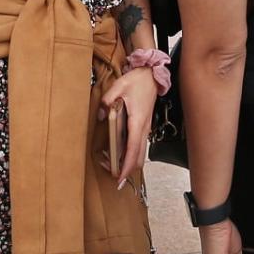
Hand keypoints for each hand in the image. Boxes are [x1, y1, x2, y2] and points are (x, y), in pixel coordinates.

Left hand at [99, 67, 155, 187]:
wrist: (152, 75)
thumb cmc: (138, 80)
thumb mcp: (119, 86)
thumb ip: (107, 100)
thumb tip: (100, 115)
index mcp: (137, 122)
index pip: (133, 150)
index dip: (126, 167)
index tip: (120, 178)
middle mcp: (143, 129)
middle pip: (139, 158)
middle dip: (127, 169)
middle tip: (112, 173)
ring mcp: (145, 129)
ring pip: (140, 153)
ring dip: (128, 162)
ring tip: (112, 164)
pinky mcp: (144, 127)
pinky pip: (138, 146)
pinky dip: (130, 154)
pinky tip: (119, 152)